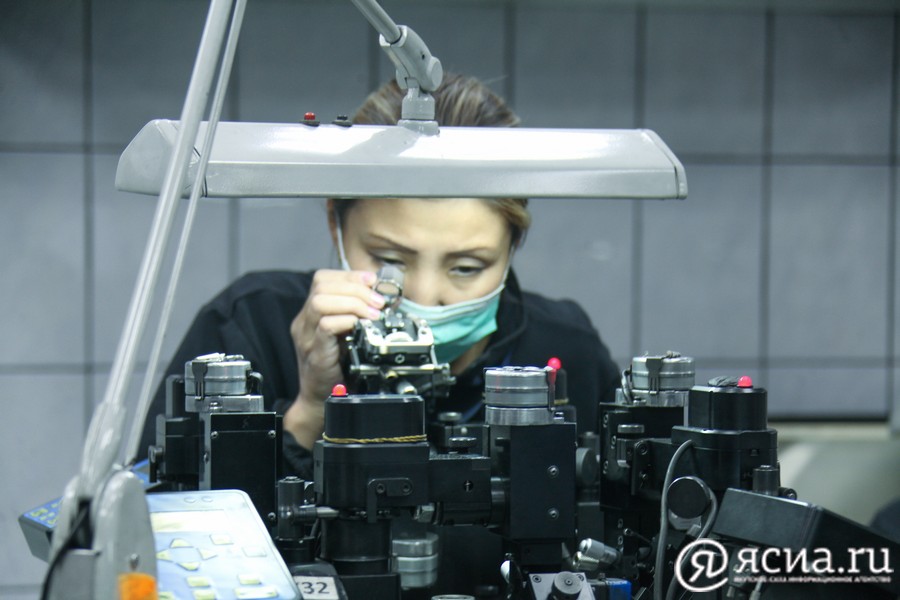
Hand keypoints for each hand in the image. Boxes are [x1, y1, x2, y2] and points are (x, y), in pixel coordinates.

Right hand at [283, 269, 384, 448]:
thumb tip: (380, 297)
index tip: (372, 281)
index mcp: (311, 314)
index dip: (350, 276)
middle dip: (355, 288)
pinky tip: (360, 326)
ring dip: (352, 303)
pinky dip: (346, 321)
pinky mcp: (315, 353)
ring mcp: (307, 337)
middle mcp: (305, 322)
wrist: (321, 401)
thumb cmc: (337, 369)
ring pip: (321, 302)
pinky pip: (325, 326)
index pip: (323, 279)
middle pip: (322, 285)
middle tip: (377, 302)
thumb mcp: (347, 335)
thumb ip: (355, 315)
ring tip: (371, 313)